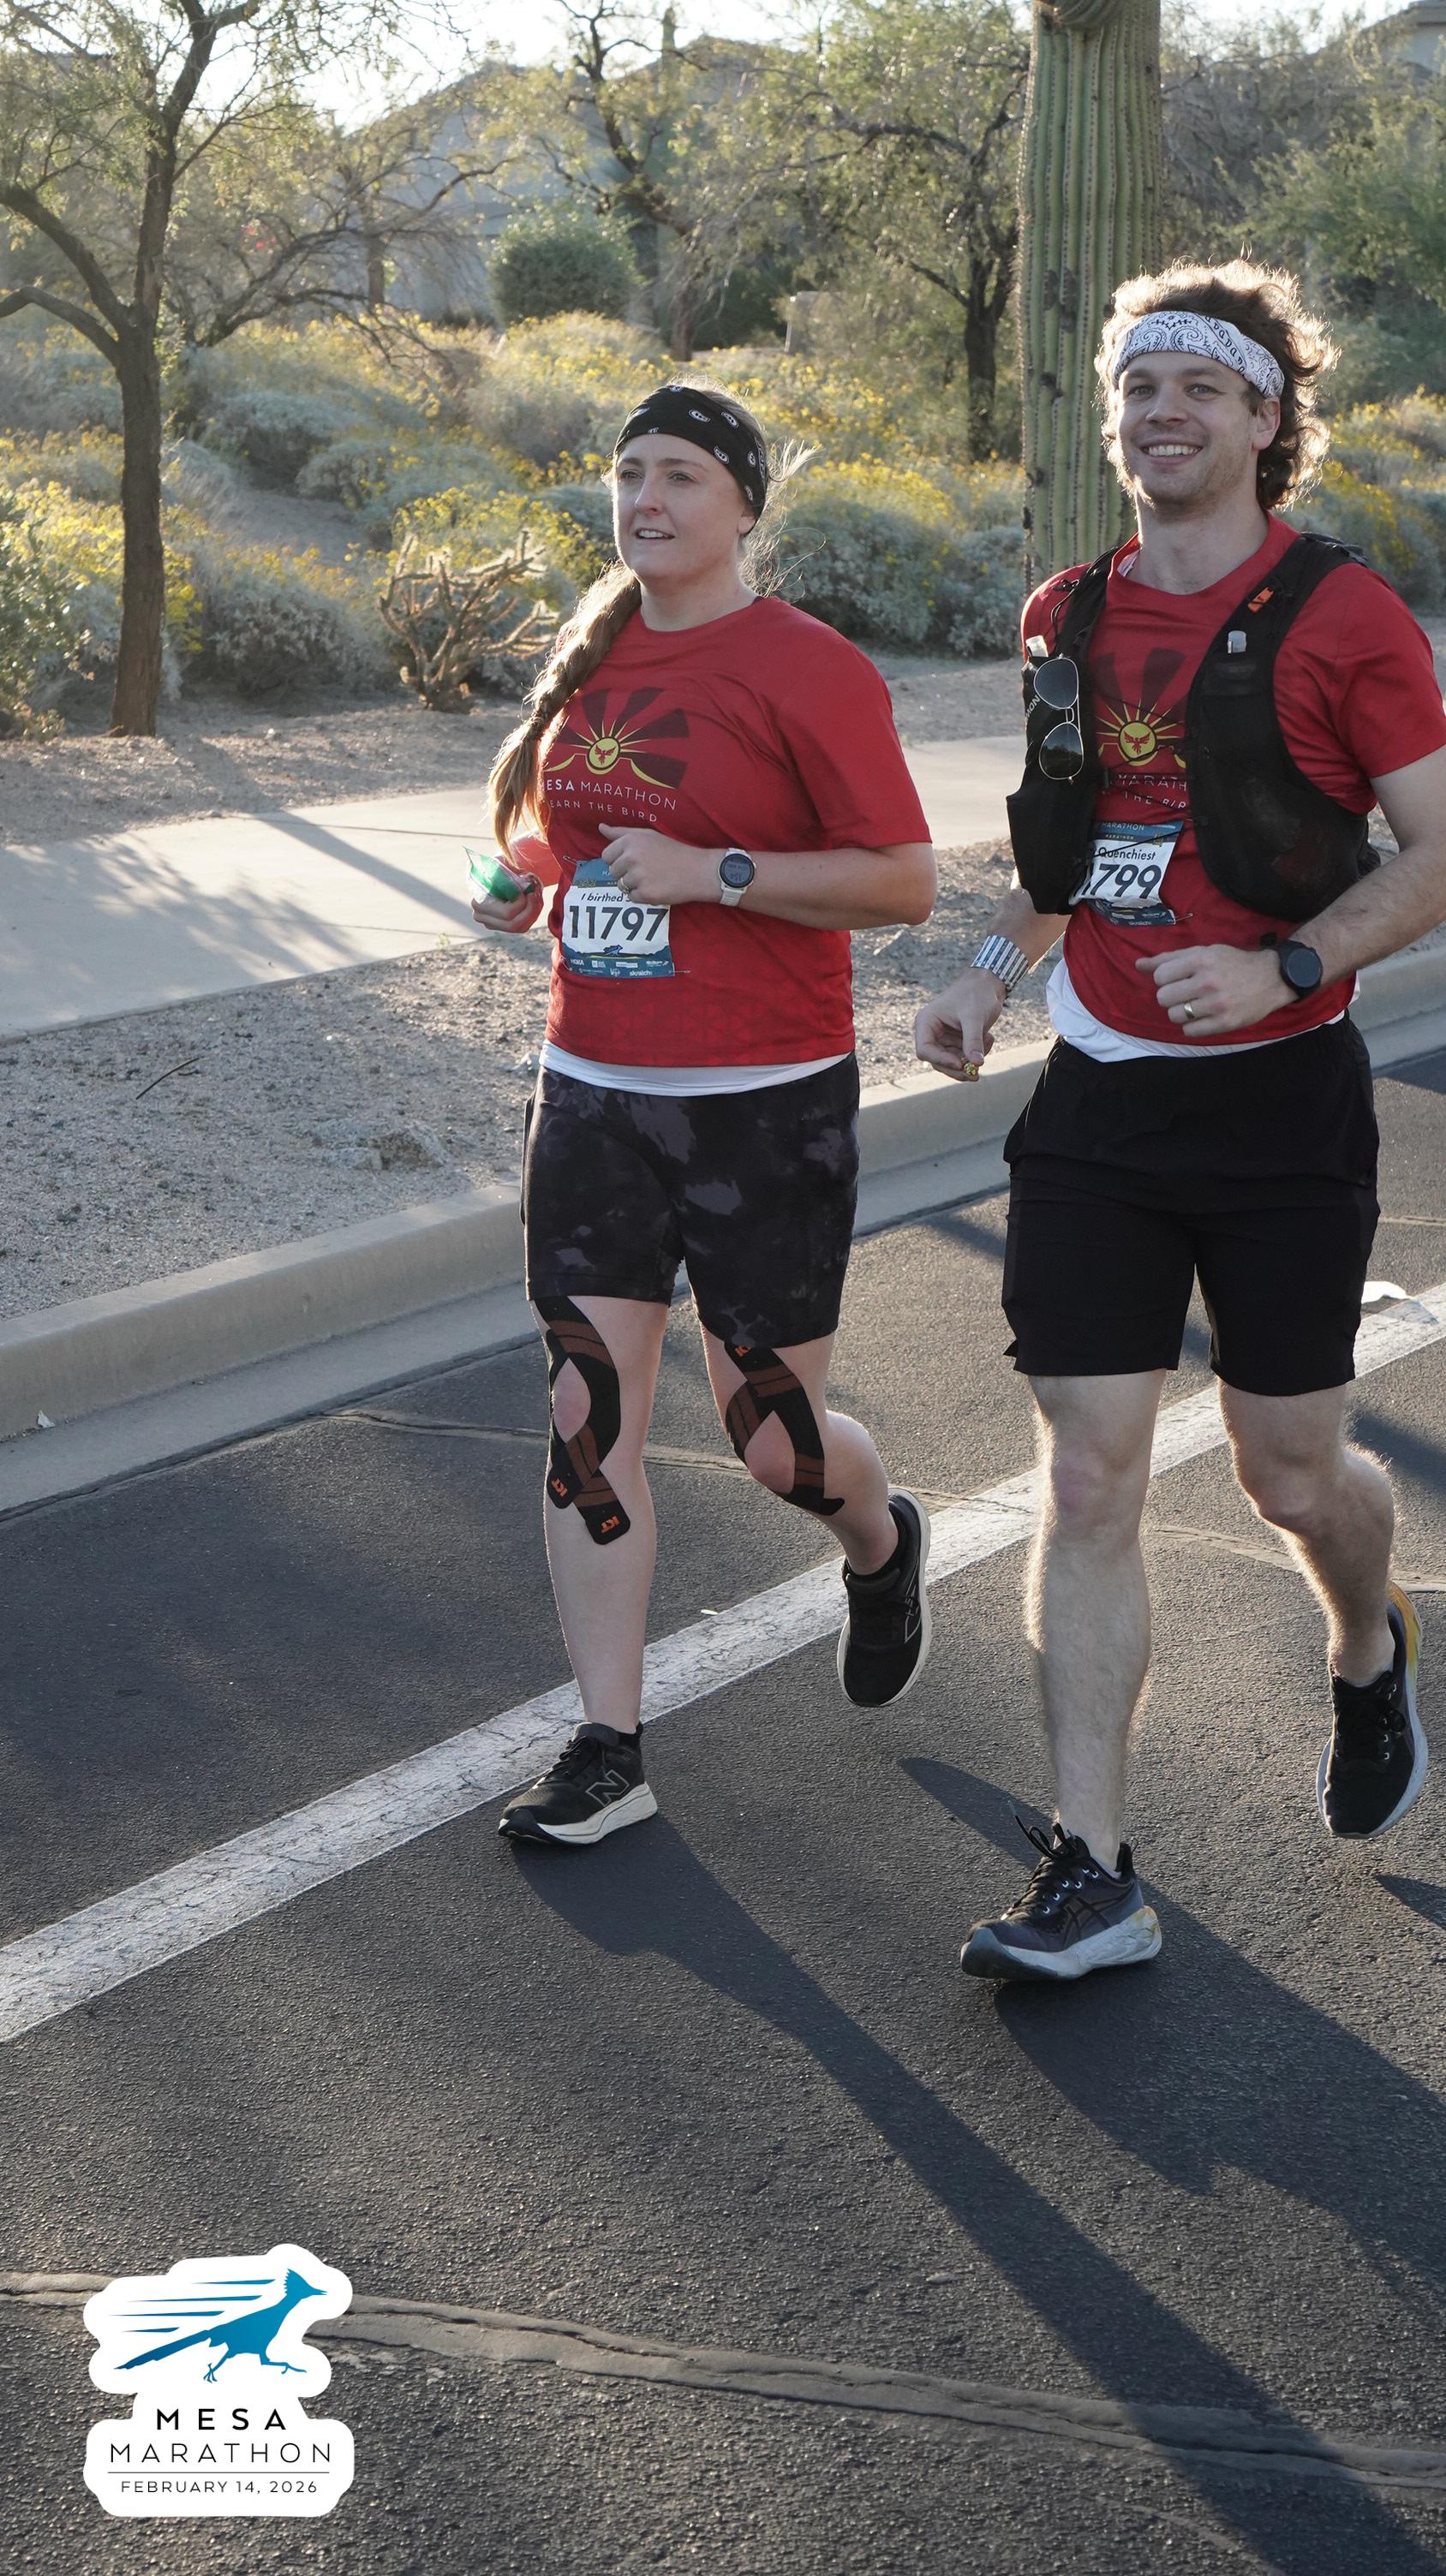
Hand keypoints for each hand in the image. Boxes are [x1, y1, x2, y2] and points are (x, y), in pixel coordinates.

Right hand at [470, 873, 544, 934]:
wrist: (500, 872)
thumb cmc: (501, 867)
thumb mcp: (502, 864)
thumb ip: (509, 871)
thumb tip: (524, 880)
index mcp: (479, 902)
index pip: (507, 913)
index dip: (521, 902)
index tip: (526, 888)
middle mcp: (481, 917)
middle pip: (513, 924)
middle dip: (530, 909)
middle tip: (535, 893)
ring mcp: (492, 924)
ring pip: (520, 927)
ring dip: (533, 911)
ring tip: (536, 895)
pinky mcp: (503, 927)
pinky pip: (523, 927)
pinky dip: (532, 915)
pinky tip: (534, 902)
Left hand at [597, 822, 719, 904]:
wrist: (697, 870)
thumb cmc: (672, 851)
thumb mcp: (648, 835)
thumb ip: (621, 832)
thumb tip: (600, 827)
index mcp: (630, 840)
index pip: (606, 856)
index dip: (619, 860)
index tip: (634, 860)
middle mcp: (631, 857)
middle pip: (613, 872)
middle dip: (625, 873)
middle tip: (647, 870)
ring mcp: (638, 876)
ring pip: (621, 886)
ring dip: (634, 885)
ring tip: (652, 878)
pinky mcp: (645, 894)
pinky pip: (632, 898)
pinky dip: (642, 896)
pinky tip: (656, 887)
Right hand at [914, 967, 1005, 1080]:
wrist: (988, 984)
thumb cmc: (976, 994)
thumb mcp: (974, 1018)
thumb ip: (973, 1041)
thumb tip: (976, 1064)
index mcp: (926, 1022)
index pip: (925, 1050)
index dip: (941, 1060)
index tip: (960, 1063)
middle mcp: (932, 1032)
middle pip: (937, 1061)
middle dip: (957, 1068)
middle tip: (976, 1075)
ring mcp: (944, 1038)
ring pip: (952, 1063)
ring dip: (970, 1061)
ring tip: (988, 1041)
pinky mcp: (957, 1041)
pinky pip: (963, 1058)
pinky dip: (977, 1054)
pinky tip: (989, 1038)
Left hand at [1135, 942, 1287, 1035]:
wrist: (1271, 978)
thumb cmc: (1233, 963)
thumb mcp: (1203, 952)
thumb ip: (1169, 958)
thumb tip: (1138, 965)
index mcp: (1200, 961)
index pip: (1159, 976)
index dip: (1165, 979)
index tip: (1179, 979)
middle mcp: (1207, 982)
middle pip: (1163, 998)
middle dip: (1171, 997)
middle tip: (1187, 993)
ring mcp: (1216, 1004)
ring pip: (1175, 1016)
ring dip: (1181, 1012)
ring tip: (1196, 1005)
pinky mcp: (1224, 1023)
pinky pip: (1189, 1032)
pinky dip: (1192, 1026)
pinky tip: (1203, 1017)